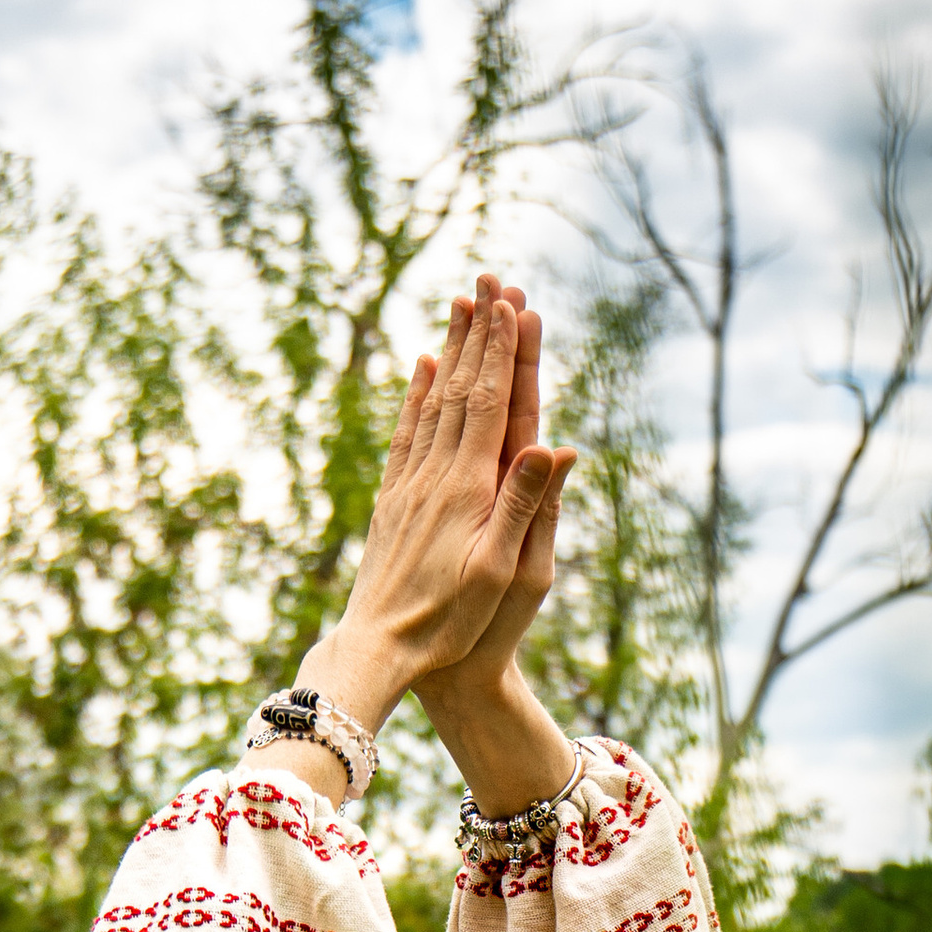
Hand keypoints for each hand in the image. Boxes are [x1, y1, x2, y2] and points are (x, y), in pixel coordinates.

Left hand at [301, 284, 574, 739]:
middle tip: (490, 281)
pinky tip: (420, 368)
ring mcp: (409, 486)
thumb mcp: (502, 573)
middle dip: (479, 334)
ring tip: (461, 305)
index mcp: (467, 489)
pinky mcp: (393, 501)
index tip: (514, 303)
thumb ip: (525, 506)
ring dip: (450, 351)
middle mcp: (434, 476)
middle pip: (460, 389)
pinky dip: (416, 395)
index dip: (503, 351)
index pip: (490, 403)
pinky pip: (407, 434)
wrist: (378, 650)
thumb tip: (553, 445)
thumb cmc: (450, 623)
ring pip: (433, 402)